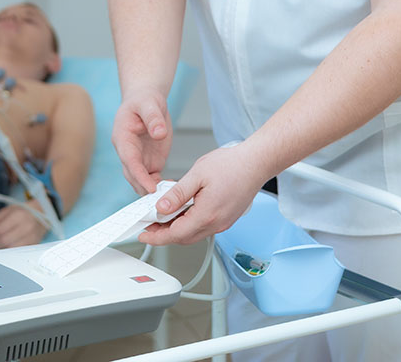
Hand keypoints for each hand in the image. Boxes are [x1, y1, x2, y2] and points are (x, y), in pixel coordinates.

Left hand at [0, 203, 48, 248]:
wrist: (44, 214)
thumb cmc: (24, 211)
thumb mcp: (10, 209)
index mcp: (19, 215)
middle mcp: (26, 226)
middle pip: (4, 240)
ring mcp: (31, 237)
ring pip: (10, 248)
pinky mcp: (33, 244)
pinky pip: (17, 252)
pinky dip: (8, 251)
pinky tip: (4, 247)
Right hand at [112, 90, 172, 193]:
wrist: (146, 101)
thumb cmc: (144, 100)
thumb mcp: (149, 103)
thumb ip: (153, 118)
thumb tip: (159, 133)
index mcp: (123, 138)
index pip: (129, 160)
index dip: (139, 175)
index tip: (150, 188)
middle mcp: (128, 152)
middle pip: (132, 175)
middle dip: (144, 188)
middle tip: (161, 201)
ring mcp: (138, 159)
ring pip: (140, 181)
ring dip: (151, 191)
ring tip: (168, 200)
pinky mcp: (150, 161)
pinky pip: (152, 179)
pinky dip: (159, 186)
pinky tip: (172, 190)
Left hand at [138, 143, 268, 245]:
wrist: (256, 162)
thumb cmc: (232, 165)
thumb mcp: (197, 175)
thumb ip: (177, 194)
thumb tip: (160, 208)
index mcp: (207, 215)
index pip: (175, 235)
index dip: (156, 237)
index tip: (143, 235)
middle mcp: (216, 224)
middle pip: (183, 238)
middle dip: (163, 234)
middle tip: (148, 225)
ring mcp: (223, 223)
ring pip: (193, 234)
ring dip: (176, 229)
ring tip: (161, 216)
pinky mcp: (226, 218)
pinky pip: (203, 227)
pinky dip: (188, 223)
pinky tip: (181, 211)